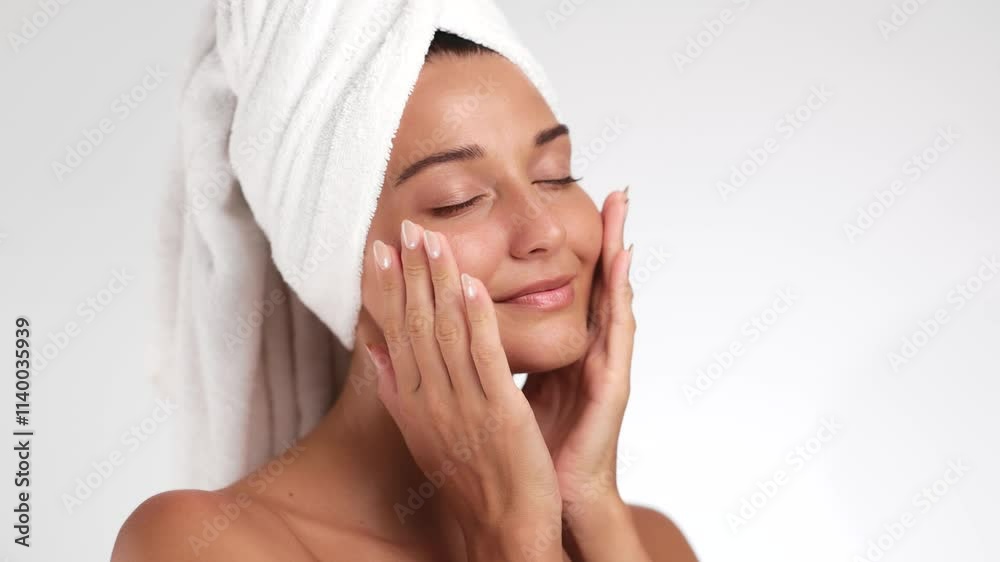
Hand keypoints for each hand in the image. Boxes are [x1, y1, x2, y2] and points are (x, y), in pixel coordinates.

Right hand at [365, 219, 561, 534]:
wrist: (502, 527)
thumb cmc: (467, 480)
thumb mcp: (422, 432)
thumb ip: (399, 389)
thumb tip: (377, 352)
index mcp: (413, 401)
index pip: (393, 333)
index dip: (386, 289)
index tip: (378, 250)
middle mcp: (430, 399)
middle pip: (414, 325)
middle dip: (408, 273)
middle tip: (403, 228)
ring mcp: (463, 404)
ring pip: (445, 333)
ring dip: (438, 282)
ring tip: (431, 240)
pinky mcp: (499, 411)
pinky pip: (484, 358)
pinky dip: (476, 319)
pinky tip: (471, 284)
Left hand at [522, 187, 634, 515]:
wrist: (550, 495)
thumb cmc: (530, 444)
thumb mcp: (510, 385)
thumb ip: (500, 352)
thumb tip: (470, 323)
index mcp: (566, 349)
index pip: (572, 288)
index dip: (574, 248)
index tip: (571, 204)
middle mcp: (591, 350)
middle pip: (600, 282)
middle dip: (608, 236)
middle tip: (617, 190)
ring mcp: (605, 363)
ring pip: (614, 296)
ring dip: (620, 250)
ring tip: (623, 208)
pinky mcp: (611, 383)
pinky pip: (617, 332)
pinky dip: (619, 295)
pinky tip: (621, 263)